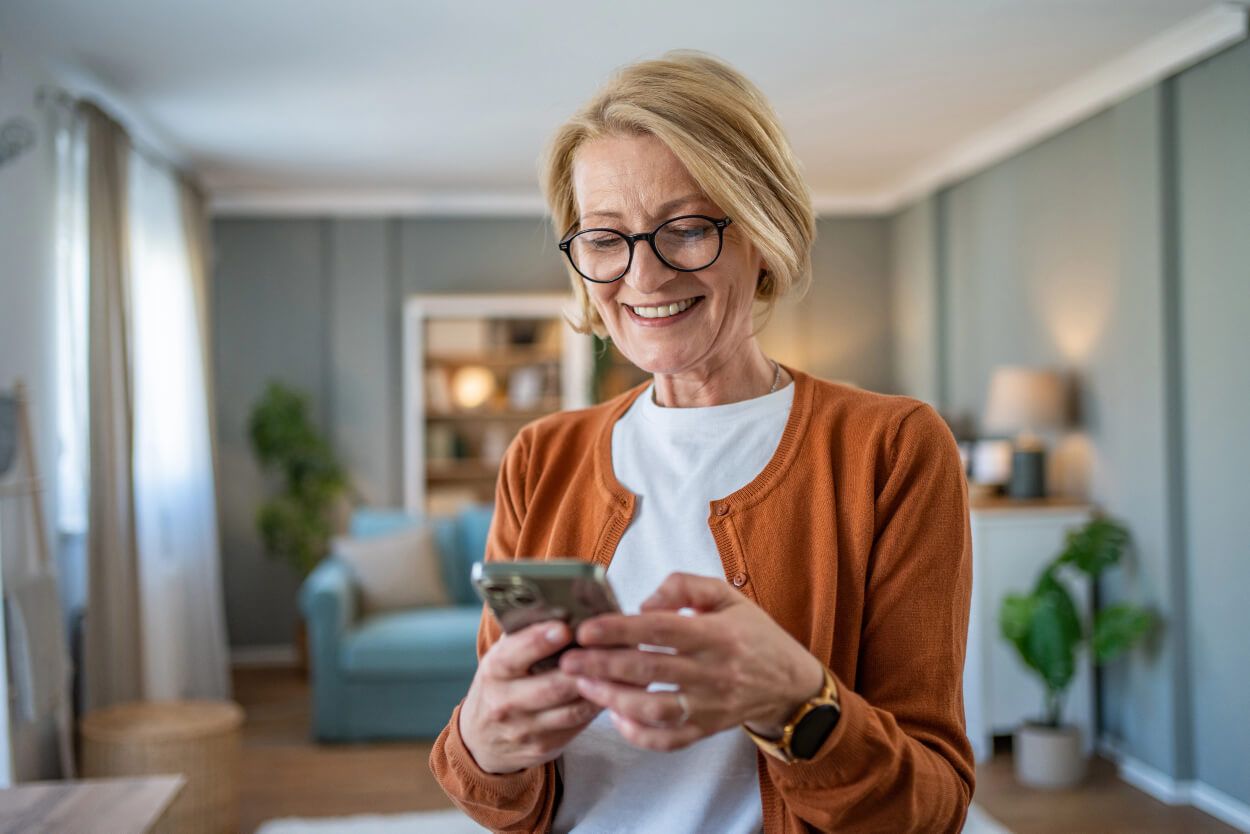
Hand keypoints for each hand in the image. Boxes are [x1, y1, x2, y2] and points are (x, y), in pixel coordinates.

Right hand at [459, 621, 603, 773]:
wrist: (482, 739)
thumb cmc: (501, 683)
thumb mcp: (502, 657)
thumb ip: (527, 635)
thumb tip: (566, 607)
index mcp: (494, 671)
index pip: (514, 655)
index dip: (539, 641)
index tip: (565, 627)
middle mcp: (505, 702)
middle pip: (553, 685)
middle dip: (585, 665)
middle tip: (612, 645)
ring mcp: (525, 729)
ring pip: (572, 708)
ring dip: (601, 687)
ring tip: (622, 665)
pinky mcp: (544, 747)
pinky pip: (579, 724)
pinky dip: (599, 704)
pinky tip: (616, 689)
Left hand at [558, 572, 824, 751]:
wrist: (790, 683)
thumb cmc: (753, 633)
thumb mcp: (727, 595)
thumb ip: (684, 586)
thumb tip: (642, 603)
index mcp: (717, 634)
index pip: (661, 631)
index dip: (620, 630)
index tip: (587, 629)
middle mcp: (713, 672)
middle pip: (650, 672)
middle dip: (602, 666)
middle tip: (567, 660)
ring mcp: (710, 706)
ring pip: (655, 710)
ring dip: (613, 700)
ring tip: (582, 686)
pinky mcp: (706, 730)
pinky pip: (668, 740)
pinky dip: (638, 733)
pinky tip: (615, 716)